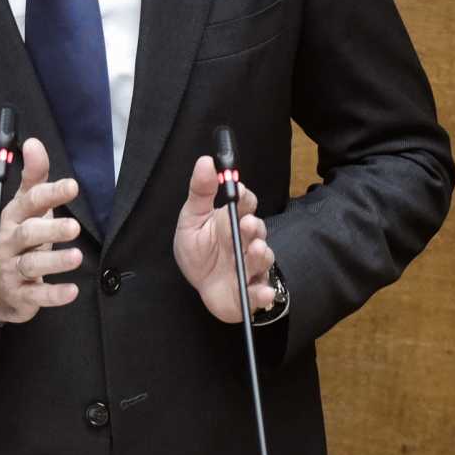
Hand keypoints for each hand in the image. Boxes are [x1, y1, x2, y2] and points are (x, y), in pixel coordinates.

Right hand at [0, 137, 82, 323]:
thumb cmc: (17, 240)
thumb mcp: (23, 208)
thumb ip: (34, 178)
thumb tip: (34, 143)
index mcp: (12, 218)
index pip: (29, 202)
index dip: (50, 193)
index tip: (72, 186)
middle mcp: (10, 242)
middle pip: (28, 234)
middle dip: (50, 229)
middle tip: (74, 227)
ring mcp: (12, 270)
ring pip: (32, 265)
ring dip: (54, 261)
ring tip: (76, 257)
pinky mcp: (19, 295)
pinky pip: (36, 296)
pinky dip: (54, 295)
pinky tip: (72, 291)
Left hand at [173, 155, 275, 323]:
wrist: (202, 285)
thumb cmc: (199, 249)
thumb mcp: (192, 219)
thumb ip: (200, 192)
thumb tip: (205, 161)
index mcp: (234, 220)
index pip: (246, 204)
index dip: (244, 197)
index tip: (237, 189)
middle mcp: (247, 241)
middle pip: (256, 230)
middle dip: (252, 227)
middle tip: (246, 223)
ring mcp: (252, 266)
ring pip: (262, 258)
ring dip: (260, 255)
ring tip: (255, 250)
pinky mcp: (251, 291)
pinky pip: (260, 292)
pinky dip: (262, 293)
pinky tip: (262, 291)